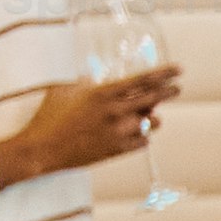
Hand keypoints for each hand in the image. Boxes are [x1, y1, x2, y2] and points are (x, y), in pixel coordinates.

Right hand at [0, 70, 172, 181]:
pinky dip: (142, 136)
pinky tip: (135, 134)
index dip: (163, 74)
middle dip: (168, 92)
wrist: (42, 150)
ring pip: (151, 122)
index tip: (178, 70)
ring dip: (151, 117)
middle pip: (153, 99)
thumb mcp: (64, 91)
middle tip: (176, 88)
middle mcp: (114, 112)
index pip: (141, 80)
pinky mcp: (117, 151)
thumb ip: (83, 82)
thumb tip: (91, 77)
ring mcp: (118, 133)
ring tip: (147, 115)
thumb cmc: (48, 117)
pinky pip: (143, 142)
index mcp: (102, 93)